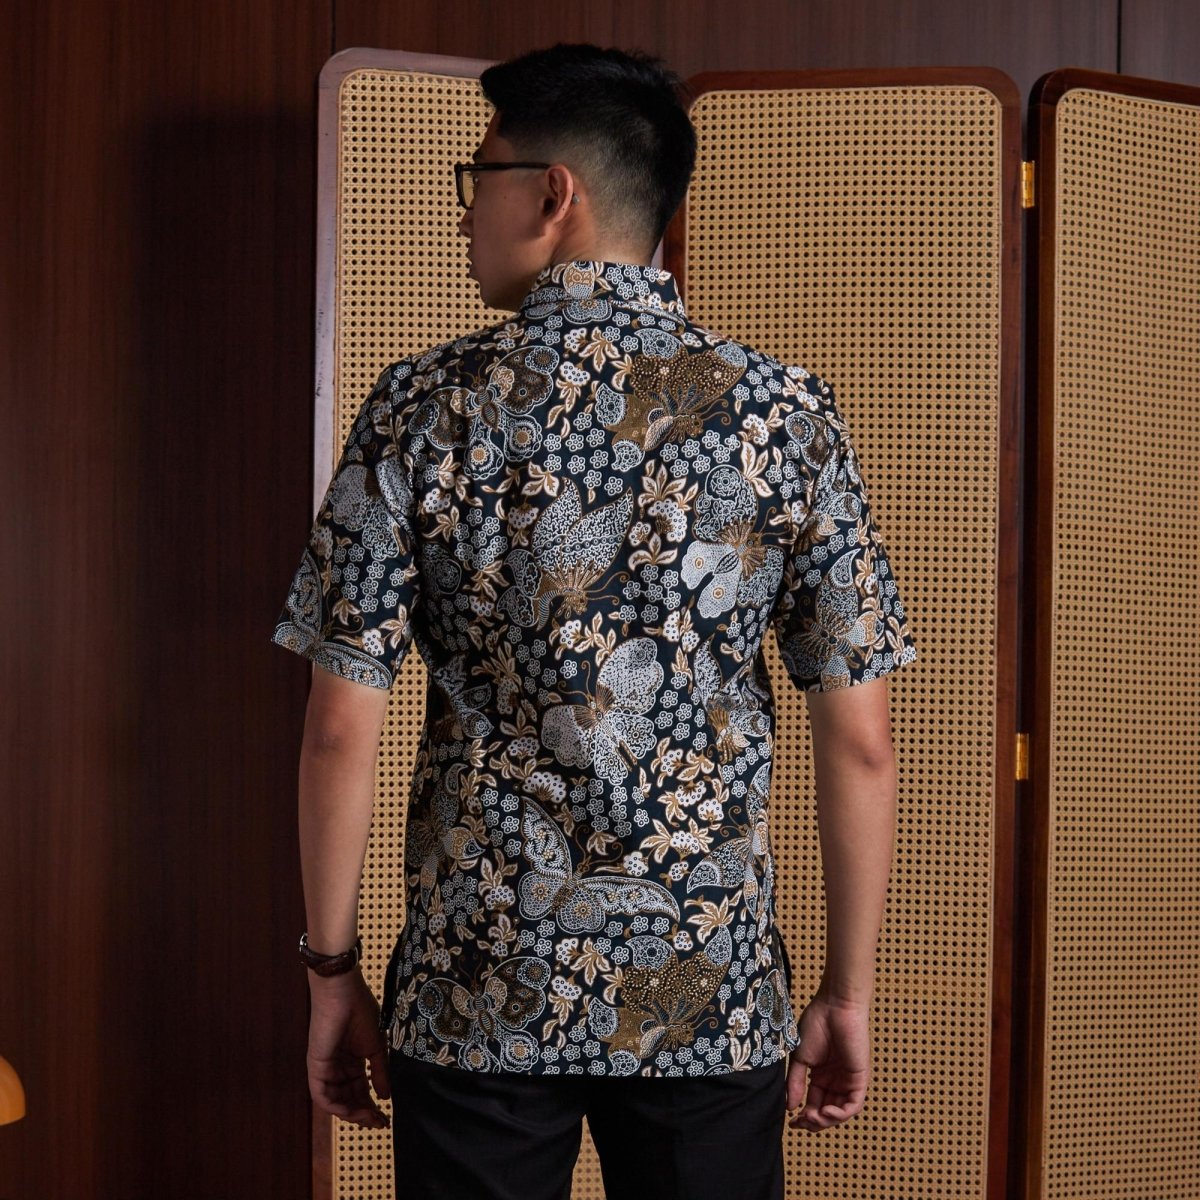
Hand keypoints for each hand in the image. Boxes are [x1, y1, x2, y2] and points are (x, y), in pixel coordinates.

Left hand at [306, 968, 391, 1128]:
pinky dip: (336, 1106)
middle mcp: (337, 1068)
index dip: (372, 1106)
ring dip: (351, 1113)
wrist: (343, 993)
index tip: (385, 1118)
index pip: (360, 1089)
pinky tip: (352, 1111)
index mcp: (351, 1060)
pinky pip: (322, 1095)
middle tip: (379, 1123)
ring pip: (335, 1101)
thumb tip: (385, 1097)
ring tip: (369, 1118)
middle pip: (348, 1099)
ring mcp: (325, 1069)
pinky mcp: (316, 1067)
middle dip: (363, 1114)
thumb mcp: (376, 1045)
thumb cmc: (360, 1011)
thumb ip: (379, 1071)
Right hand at [785, 990, 870, 1131]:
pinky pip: (853, 1105)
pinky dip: (840, 1114)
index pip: (813, 1103)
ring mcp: (848, 1080)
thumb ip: (795, 1082)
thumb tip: (790, 1106)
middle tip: (800, 1123)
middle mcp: (835, 1081)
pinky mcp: (860, 1078)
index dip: (803, 1116)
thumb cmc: (816, 1024)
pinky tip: (825, 1111)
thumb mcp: (800, 1057)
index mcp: (820, 1075)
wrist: (834, 1006)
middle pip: (826, 1111)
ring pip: (840, 1112)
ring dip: (826, 1120)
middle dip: (814, 1122)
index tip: (791, 1121)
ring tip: (811, 1117)